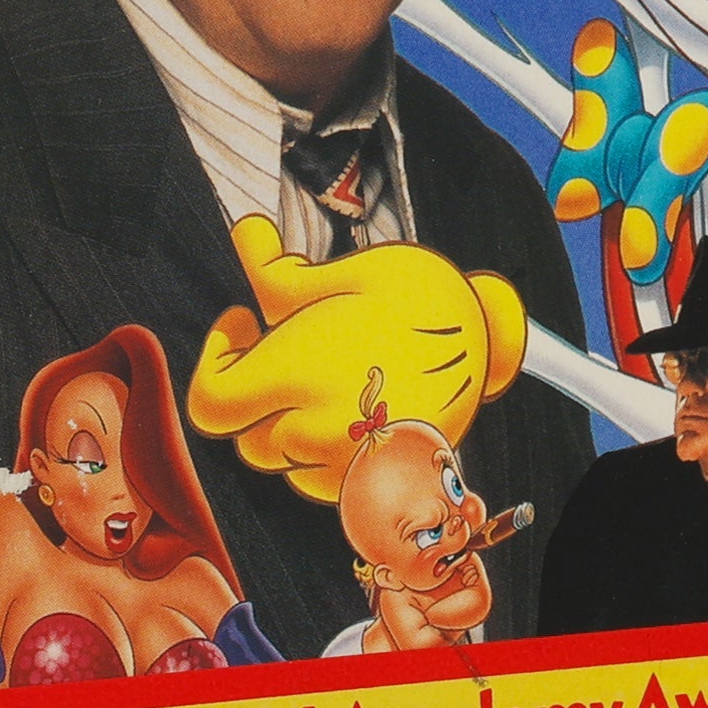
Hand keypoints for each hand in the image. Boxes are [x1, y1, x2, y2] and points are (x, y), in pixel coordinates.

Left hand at [186, 216, 530, 501]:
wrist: (494, 346)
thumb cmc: (421, 303)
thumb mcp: (350, 273)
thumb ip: (279, 269)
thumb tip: (245, 231)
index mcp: (299, 374)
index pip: (212, 405)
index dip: (212, 364)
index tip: (239, 326)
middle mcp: (316, 428)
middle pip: (243, 435)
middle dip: (250, 390)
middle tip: (276, 339)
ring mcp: (346, 460)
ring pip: (281, 458)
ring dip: (281, 418)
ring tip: (317, 370)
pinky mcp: (373, 475)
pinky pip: (319, 476)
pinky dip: (315, 445)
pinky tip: (343, 401)